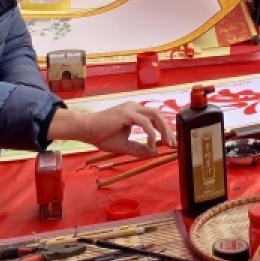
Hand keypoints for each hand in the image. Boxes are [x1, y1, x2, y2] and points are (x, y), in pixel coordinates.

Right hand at [49, 103, 174, 158]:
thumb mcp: (125, 145)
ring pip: (155, 116)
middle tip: (173, 144)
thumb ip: (139, 149)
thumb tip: (155, 153)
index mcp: (135, 112)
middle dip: (168, 130)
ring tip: (167, 143)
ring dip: (164, 130)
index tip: (172, 143)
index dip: (165, 130)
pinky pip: (145, 123)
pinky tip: (150, 144)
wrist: (86, 130)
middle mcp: (135, 107)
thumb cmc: (102, 135)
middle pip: (159, 115)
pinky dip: (150, 134)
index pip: (155, 118)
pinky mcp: (127, 113)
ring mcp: (131, 108)